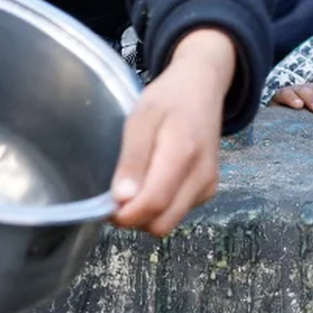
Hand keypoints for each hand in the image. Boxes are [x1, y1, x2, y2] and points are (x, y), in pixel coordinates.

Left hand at [109, 28, 235, 236]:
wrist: (202, 88)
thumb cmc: (169, 99)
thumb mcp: (141, 119)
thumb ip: (133, 159)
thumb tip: (122, 200)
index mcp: (182, 154)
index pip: (153, 204)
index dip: (125, 214)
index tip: (105, 206)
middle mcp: (201, 176)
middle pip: (161, 223)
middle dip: (134, 218)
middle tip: (116, 196)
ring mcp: (207, 185)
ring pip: (169, 222)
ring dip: (146, 214)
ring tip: (134, 184)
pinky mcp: (208, 190)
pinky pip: (178, 213)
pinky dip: (160, 206)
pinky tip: (152, 181)